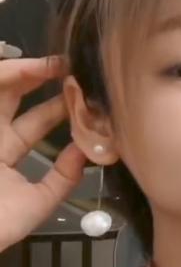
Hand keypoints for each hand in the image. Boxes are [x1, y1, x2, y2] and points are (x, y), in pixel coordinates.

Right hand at [0, 56, 86, 251]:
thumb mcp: (37, 202)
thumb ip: (63, 179)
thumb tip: (86, 151)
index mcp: (3, 157)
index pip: (33, 125)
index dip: (55, 110)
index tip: (81, 95)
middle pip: (11, 98)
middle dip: (38, 79)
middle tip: (68, 67)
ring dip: (21, 72)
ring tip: (50, 63)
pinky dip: (3, 74)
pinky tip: (22, 67)